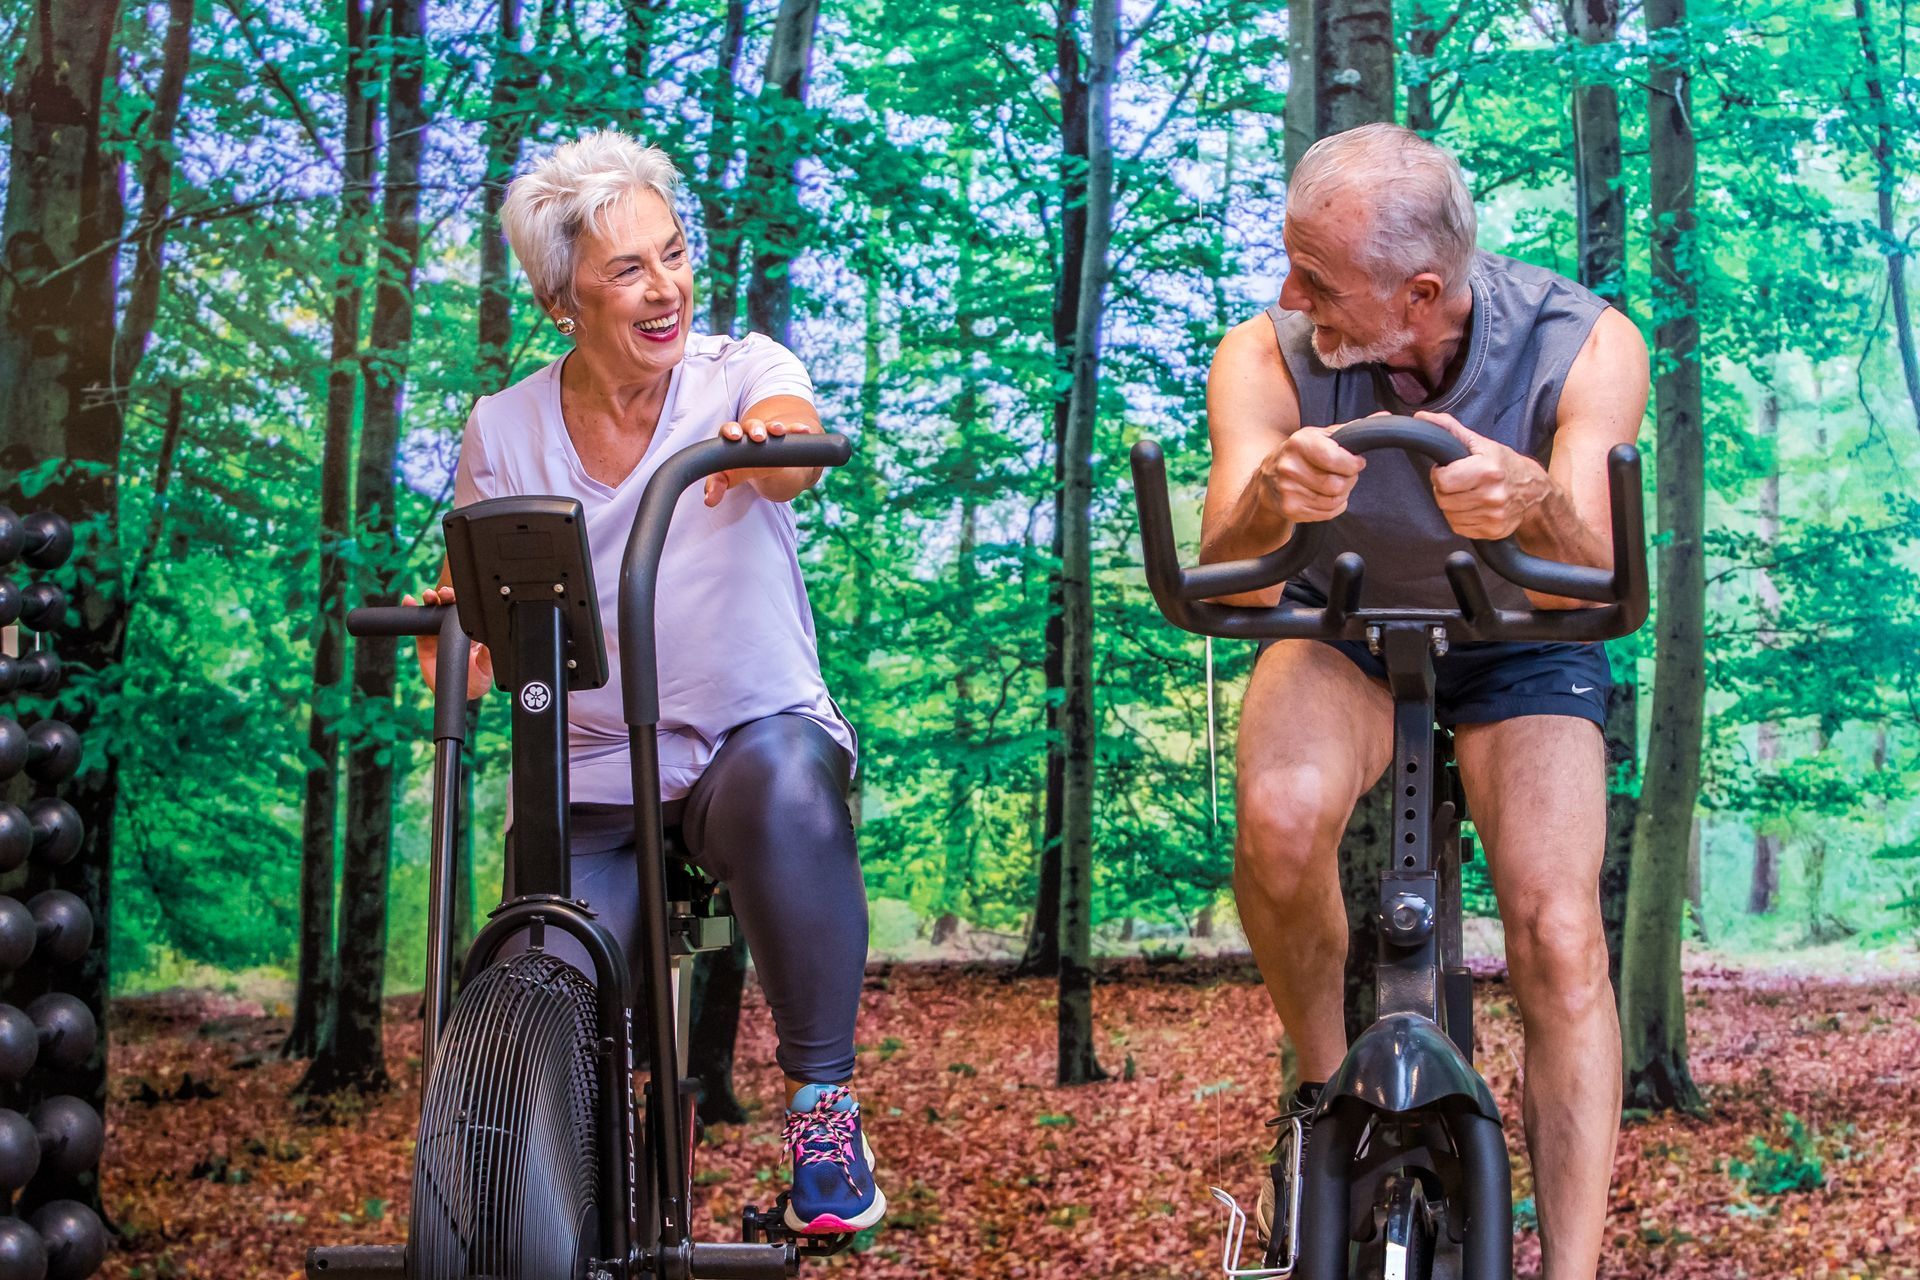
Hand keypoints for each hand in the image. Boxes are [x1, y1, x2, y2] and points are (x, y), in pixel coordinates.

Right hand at [406, 586, 492, 700]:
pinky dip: (412, 611)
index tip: (458, 597)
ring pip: (433, 611)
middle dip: (446, 596)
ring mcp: (438, 632)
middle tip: (444, 594)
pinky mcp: (424, 640)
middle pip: (449, 606)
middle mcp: (453, 628)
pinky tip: (409, 602)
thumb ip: (487, 655)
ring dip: (430, 600)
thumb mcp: (486, 666)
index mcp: (470, 630)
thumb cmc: (478, 676)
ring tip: (428, 596)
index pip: (466, 610)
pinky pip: (417, 625)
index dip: (462, 601)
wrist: (461, 691)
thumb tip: (492, 644)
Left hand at [704, 417, 822, 505]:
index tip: (734, 436)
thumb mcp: (729, 476)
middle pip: (751, 425)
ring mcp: (770, 433)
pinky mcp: (787, 435)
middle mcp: (751, 431)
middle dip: (754, 429)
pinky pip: (793, 431)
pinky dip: (798, 429)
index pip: (729, 430)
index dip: (731, 431)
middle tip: (758, 436)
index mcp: (733, 438)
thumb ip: (717, 485)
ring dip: (775, 427)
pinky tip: (804, 430)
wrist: (765, 459)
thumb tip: (709, 500)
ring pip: (772, 427)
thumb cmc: (741, 466)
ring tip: (780, 431)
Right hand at [1256, 425, 1366, 523]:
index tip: (1356, 462)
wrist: (1267, 480)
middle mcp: (1290, 466)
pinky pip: (1327, 513)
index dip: (1353, 464)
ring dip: (1342, 495)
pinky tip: (1323, 497)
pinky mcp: (1290, 509)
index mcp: (1299, 443)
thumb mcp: (1321, 436)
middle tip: (1343, 474)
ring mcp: (1288, 490)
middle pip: (1338, 485)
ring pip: (1334, 501)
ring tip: (1332, 485)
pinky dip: (1333, 507)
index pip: (1337, 459)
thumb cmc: (1301, 455)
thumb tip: (1385, 417)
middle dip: (1348, 480)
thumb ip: (1353, 429)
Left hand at [1421, 410, 1547, 539]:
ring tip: (1467, 493)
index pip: (1443, 480)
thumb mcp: (1480, 443)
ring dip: (1452, 505)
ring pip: (1449, 515)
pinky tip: (1473, 507)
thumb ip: (1449, 429)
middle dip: (1445, 489)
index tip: (1449, 469)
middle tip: (1458, 482)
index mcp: (1488, 470)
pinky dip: (1461, 518)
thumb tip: (1421, 417)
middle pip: (1443, 499)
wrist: (1534, 491)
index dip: (1440, 474)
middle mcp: (1493, 495)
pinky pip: (1459, 528)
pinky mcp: (1493, 530)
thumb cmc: (1504, 464)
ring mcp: (1494, 515)